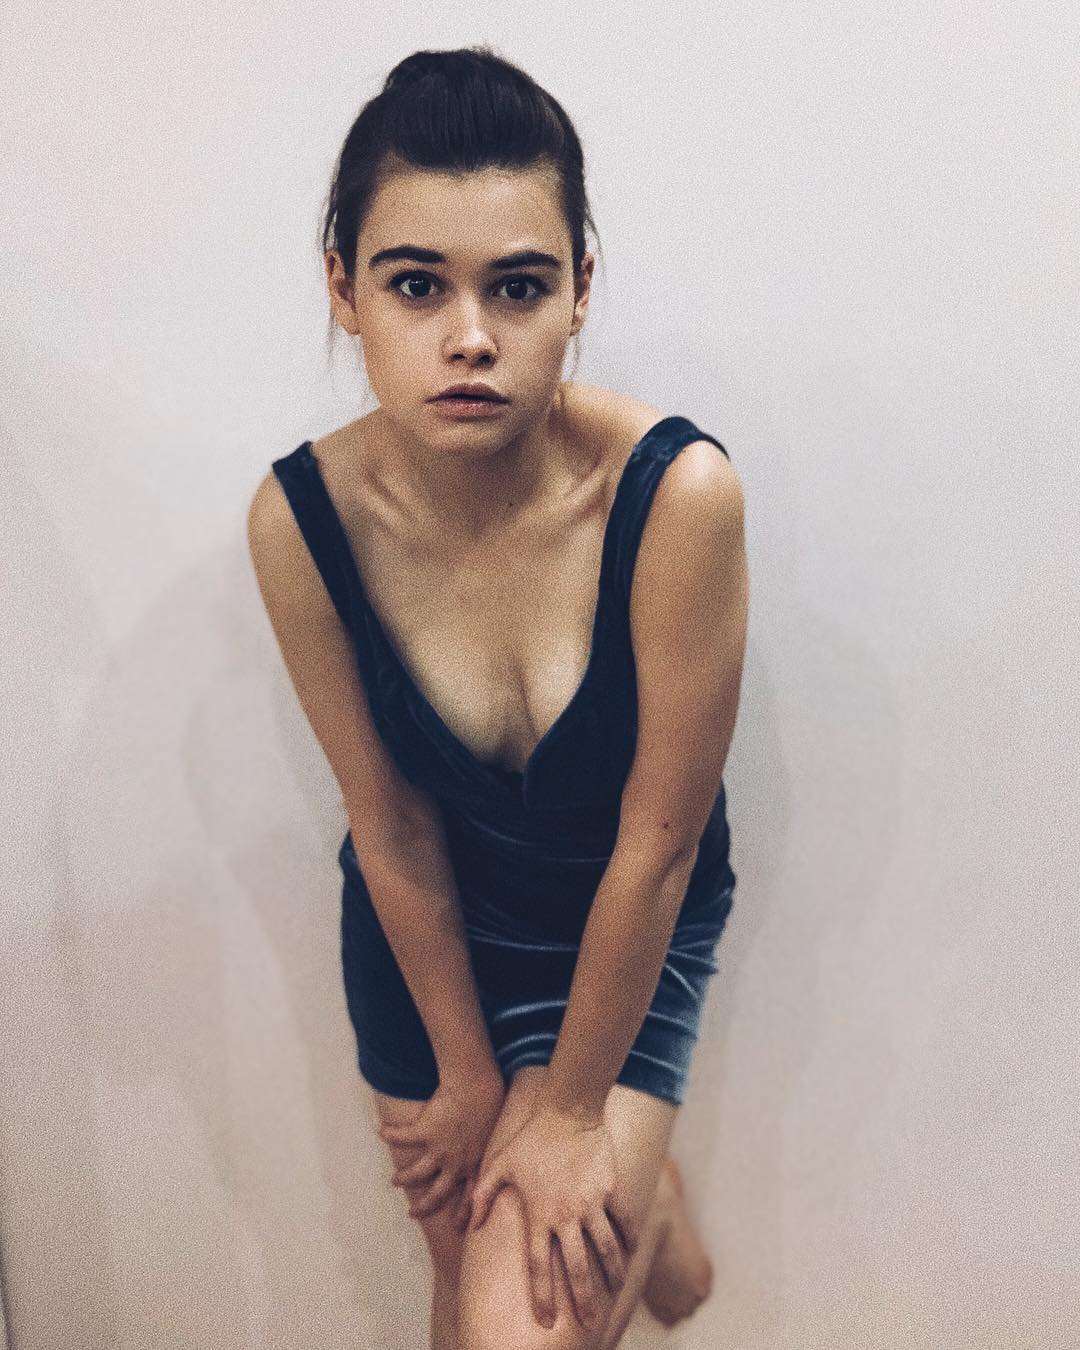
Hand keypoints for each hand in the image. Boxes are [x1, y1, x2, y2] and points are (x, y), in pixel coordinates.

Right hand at [379, 1070, 505, 1231]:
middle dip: (425, 1206)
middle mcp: (456, 1162)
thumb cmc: (491, 1103)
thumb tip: (493, 1151)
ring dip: (405, 1179)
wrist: (477, 1085)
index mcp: (476, 1163)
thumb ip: (491, 1147)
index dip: (464, 1214)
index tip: (458, 1227)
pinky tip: (381, 1132)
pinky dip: (390, 1134)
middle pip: (438, 1193)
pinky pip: (402, 1136)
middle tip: (413, 1214)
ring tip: (394, 1181)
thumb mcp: (497, 1133)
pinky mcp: (424, 1131)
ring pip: (417, 1173)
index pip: (471, 1196)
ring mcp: (439, 1149)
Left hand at [467, 1104, 636, 1330]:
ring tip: (614, 1293)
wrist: (568, 1109)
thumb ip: (483, 1195)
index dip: (543, 1296)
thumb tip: (470, 1224)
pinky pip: (625, 1221)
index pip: (540, 1266)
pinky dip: (630, 1240)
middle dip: (585, 1301)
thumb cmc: (531, 1137)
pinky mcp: (611, 1189)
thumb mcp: (500, 1164)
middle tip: (591, 1324)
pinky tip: (631, 1255)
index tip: (546, 1321)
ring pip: (606, 1250)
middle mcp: (567, 1214)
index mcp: (539, 1213)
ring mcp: (592, 1202)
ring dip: (612, 1276)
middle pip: (578, 1268)